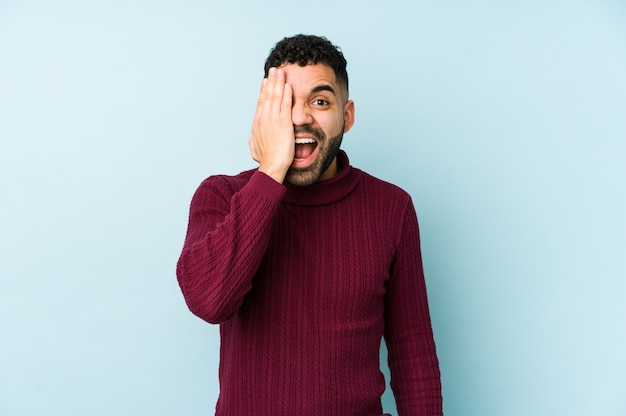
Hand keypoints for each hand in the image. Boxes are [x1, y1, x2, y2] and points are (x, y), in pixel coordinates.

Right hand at [248, 67, 293, 183]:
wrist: (271, 166)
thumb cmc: (266, 160)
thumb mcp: (255, 148)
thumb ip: (254, 140)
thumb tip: (252, 138)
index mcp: (257, 124)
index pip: (261, 103)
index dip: (264, 91)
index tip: (266, 81)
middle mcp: (263, 119)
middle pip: (267, 96)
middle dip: (271, 81)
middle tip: (273, 69)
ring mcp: (273, 121)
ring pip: (275, 97)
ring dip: (278, 83)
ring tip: (280, 72)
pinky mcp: (283, 124)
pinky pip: (285, 106)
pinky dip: (286, 95)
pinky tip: (287, 85)